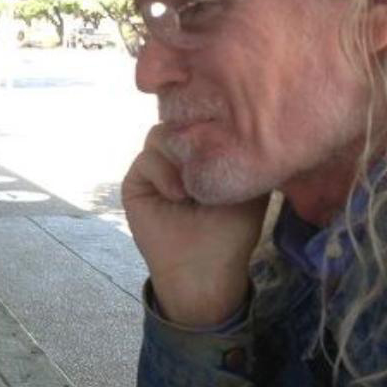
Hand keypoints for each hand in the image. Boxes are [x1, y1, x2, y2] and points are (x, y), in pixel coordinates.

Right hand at [122, 125, 267, 327]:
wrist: (205, 267)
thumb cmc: (230, 231)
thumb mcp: (250, 187)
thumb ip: (246, 153)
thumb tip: (248, 122)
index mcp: (201, 153)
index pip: (199, 119)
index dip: (209, 121)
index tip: (224, 131)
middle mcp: (176, 156)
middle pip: (178, 121)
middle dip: (195, 137)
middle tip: (208, 162)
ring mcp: (155, 167)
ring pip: (160, 134)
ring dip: (179, 156)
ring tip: (194, 185)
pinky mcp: (136, 182)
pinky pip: (146, 158)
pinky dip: (164, 173)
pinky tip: (179, 194)